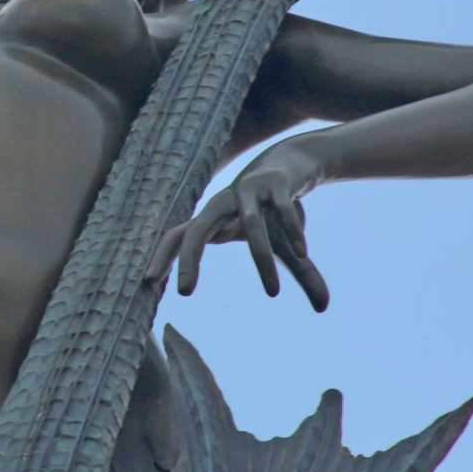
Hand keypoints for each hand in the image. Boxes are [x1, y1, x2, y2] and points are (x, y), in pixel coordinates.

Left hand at [147, 140, 330, 311]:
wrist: (293, 162)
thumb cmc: (275, 208)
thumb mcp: (284, 245)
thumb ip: (299, 275)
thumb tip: (324, 308)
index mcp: (215, 220)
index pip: (180, 238)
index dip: (163, 258)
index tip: (149, 284)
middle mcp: (223, 205)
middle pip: (196, 231)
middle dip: (187, 259)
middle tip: (183, 291)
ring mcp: (248, 191)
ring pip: (250, 225)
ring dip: (260, 258)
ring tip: (272, 291)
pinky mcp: (275, 182)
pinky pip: (281, 208)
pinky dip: (292, 230)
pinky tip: (302, 252)